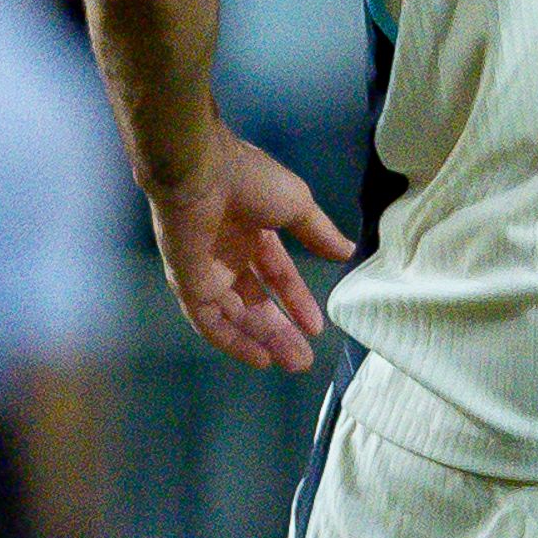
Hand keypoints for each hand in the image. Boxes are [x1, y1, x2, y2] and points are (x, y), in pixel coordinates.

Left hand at [142, 122, 354, 372]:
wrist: (201, 175)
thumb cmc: (250, 181)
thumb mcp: (298, 204)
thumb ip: (319, 233)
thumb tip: (348, 252)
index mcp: (252, 233)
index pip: (277, 276)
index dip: (297, 301)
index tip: (317, 328)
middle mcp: (227, 256)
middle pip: (257, 303)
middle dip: (282, 331)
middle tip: (305, 360)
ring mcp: (206, 272)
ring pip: (237, 317)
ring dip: (263, 341)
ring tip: (292, 363)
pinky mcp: (188, 284)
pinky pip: (210, 321)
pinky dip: (232, 342)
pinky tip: (258, 359)